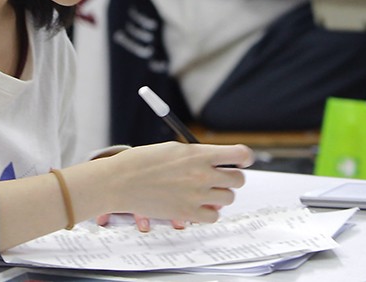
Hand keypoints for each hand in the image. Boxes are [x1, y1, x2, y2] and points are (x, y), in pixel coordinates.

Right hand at [101, 142, 252, 225]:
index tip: (241, 161)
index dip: (244, 158)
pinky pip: (214, 216)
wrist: (121, 181)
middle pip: (238, 179)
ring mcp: (196, 195)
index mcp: (199, 153)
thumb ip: (199, 156)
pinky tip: (197, 205)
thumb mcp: (174, 149)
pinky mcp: (188, 213)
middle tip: (220, 178)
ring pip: (228, 198)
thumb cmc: (142, 162)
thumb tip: (218, 164)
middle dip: (231, 178)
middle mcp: (202, 174)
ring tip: (204, 192)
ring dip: (219, 195)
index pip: (240, 155)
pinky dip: (208, 212)